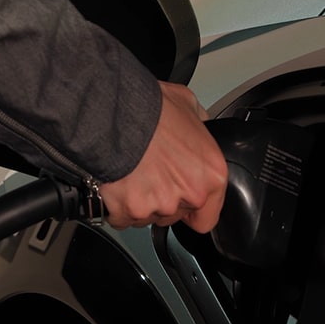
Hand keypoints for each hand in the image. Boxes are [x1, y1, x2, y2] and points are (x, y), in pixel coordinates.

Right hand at [99, 82, 227, 231]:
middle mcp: (189, 194)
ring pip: (145, 217)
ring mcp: (158, 205)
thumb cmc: (149, 108)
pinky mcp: (128, 210)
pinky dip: (115, 207)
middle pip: (172, 215)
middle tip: (147, 175)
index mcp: (210, 174)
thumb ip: (197, 125)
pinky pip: (120, 218)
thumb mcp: (188, 105)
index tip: (178, 200)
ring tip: (128, 176)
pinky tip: (114, 186)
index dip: (190, 208)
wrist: (114, 113)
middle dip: (160, 200)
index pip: (207, 217)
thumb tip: (196, 125)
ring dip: (137, 203)